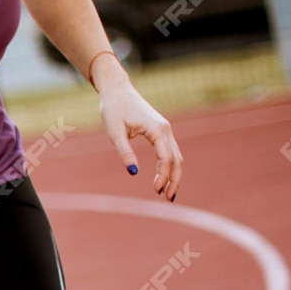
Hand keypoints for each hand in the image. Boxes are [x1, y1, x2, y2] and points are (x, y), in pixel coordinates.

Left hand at [95, 65, 182, 199]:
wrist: (117, 90)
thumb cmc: (113, 109)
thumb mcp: (114, 132)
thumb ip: (124, 151)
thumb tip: (133, 172)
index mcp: (157, 129)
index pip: (166, 158)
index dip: (163, 176)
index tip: (155, 190)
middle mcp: (165, 130)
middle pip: (177, 159)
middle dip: (174, 180)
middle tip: (168, 199)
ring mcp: (165, 130)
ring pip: (176, 156)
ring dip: (174, 175)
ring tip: (168, 194)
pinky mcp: (160, 131)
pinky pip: (170, 152)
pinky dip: (170, 166)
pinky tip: (164, 178)